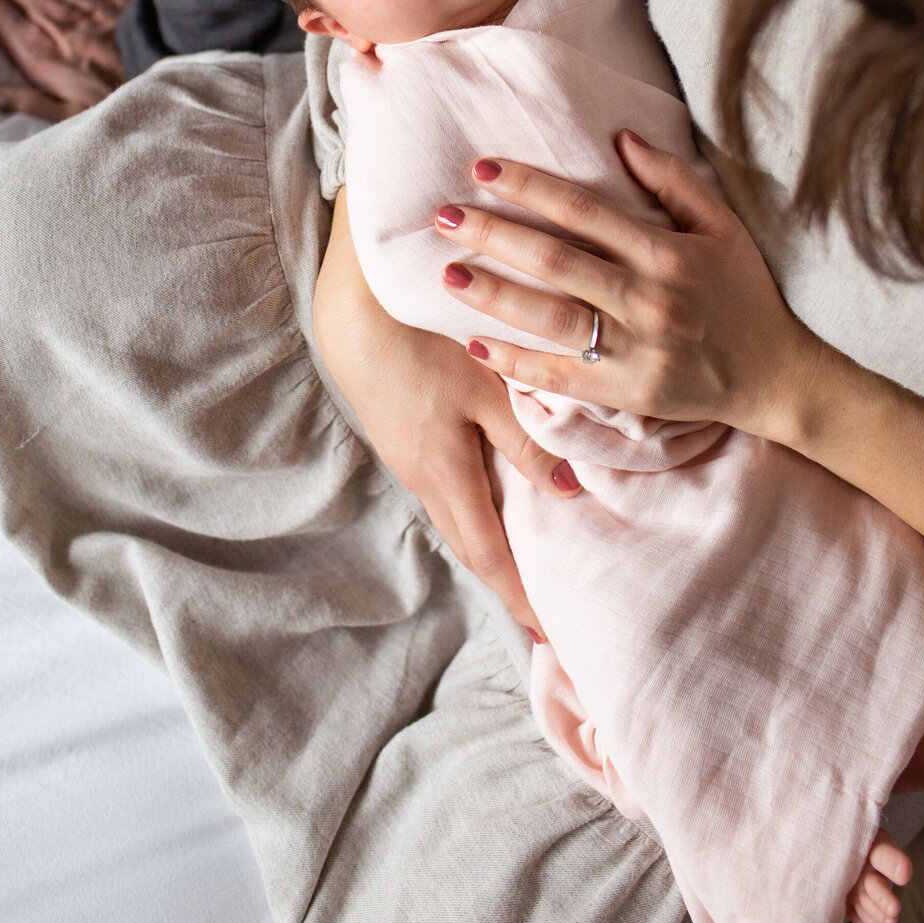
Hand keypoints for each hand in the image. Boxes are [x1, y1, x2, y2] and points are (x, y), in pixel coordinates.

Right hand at [313, 192, 581, 639]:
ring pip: (456, 504)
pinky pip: (443, 473)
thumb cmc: (422, 331)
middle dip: (505, 575)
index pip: (487, 554)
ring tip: (524, 554)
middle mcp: (419, 470)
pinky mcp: (399, 418)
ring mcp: (404, 445)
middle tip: (543, 608)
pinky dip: (473, 492)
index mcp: (440, 472)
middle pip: (469, 537)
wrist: (352, 288)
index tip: (550, 634)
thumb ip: (527, 439)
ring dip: (489, 533)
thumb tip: (571, 494)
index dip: (518, 596)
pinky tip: (490, 482)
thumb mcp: (484, 386)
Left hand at [434, 133, 826, 440]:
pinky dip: (516, 362)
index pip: (584, 212)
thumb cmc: (743, 291)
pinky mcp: (628, 393)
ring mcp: (636, 351)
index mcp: (666, 254)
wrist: (773, 375)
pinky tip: (475, 343)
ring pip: (550, 319)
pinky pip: (561, 377)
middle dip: (494, 235)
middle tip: (444, 216)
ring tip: (449, 273)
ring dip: (494, 296)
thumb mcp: (721, 226)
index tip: (483, 169)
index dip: (530, 187)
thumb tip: (621, 137)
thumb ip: (673, 180)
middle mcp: (648, 300)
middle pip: (555, 261)